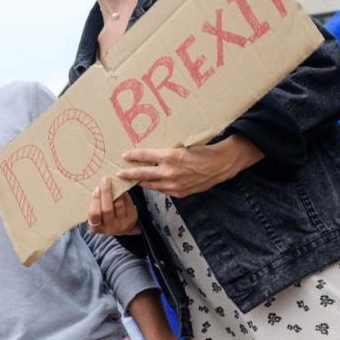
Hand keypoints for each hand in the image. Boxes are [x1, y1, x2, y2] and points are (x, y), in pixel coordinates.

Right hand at [87, 176, 139, 235]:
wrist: (123, 226)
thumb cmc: (106, 217)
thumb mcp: (98, 215)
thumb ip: (96, 204)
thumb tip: (98, 185)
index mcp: (97, 227)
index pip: (94, 214)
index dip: (95, 200)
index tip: (97, 188)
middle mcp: (110, 228)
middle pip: (107, 209)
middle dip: (105, 192)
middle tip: (105, 180)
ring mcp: (122, 224)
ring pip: (119, 204)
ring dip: (116, 192)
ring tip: (113, 183)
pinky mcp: (132, 218)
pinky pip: (127, 203)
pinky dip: (124, 194)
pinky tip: (121, 188)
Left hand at [116, 135, 262, 198]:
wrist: (220, 165)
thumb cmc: (203, 151)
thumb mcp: (183, 146)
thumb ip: (167, 152)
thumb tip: (153, 154)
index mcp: (170, 156)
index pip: (146, 156)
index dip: (133, 155)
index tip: (124, 155)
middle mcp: (170, 172)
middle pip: (143, 174)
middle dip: (129, 173)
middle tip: (119, 173)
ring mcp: (174, 184)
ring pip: (151, 184)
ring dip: (141, 181)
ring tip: (132, 180)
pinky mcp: (179, 193)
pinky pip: (163, 190)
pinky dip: (156, 186)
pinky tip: (151, 184)